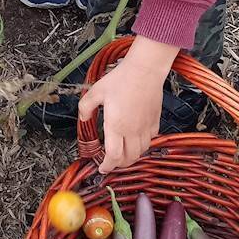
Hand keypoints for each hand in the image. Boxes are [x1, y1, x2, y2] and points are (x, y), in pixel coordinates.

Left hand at [80, 40, 175, 173]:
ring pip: (141, 151)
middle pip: (129, 158)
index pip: (113, 156)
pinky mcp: (155, 120)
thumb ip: (86, 107)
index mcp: (116, 125)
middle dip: (119, 165)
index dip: (107, 166)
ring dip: (132, 156)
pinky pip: (151, 139)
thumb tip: (83, 118)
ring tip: (123, 152)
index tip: (102, 168)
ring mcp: (145, 126)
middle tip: (111, 162)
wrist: (145, 69)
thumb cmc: (121, 78)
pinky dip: (143, 144)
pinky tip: (137, 138)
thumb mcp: (96, 91)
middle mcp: (132, 130)